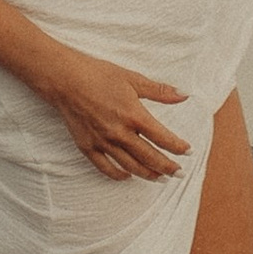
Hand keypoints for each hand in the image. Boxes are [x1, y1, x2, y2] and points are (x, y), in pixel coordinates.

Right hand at [41, 48, 190, 182]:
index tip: (188, 152)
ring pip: (131, 166)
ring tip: (160, 178)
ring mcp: (103, 142)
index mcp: (134, 115)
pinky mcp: (88, 147)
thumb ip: (160, 91)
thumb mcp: (132, 79)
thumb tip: (184, 94)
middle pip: (150, 157)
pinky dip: (119, 175)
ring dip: (148, 174)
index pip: (163, 138)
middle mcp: (120, 133)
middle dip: (167, 167)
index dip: (178, 147)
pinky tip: (128, 176)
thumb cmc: (98, 75)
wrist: (65, 80)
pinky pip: (106, 168)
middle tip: (179, 173)